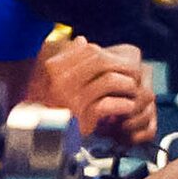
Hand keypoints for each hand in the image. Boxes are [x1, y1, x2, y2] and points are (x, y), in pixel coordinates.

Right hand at [27, 38, 157, 149]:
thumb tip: (81, 41)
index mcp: (55, 67)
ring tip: (132, 91)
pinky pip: (110, 105)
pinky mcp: (82, 119)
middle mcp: (61, 81)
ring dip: (127, 85)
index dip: (110, 55)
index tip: (122, 63)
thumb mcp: (56, 80)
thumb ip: (68, 59)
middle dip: (123, 66)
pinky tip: (127, 107)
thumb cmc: (52, 105)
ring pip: (110, 80)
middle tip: (135, 74)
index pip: (90, 50)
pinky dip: (123, 105)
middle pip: (101, 61)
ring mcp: (71, 99)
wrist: (41, 137)